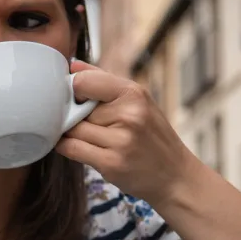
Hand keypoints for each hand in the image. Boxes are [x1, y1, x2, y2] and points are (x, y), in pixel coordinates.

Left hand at [56, 60, 197, 206]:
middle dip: (74, 116)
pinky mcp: (111, 163)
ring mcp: (120, 141)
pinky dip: (66, 147)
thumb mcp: (137, 101)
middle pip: (76, 109)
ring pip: (71, 129)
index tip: (78, 100)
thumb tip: (73, 64)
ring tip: (90, 139)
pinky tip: (78, 148)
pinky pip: (70, 149)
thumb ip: (102, 81)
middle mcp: (129, 115)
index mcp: (134, 93)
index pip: (83, 81)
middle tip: (90, 125)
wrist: (175, 175)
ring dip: (71, 134)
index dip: (73, 90)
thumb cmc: (152, 136)